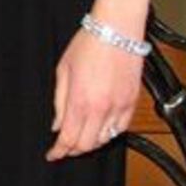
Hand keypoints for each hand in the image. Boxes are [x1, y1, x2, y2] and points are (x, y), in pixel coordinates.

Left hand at [47, 29, 143, 160]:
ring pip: (105, 139)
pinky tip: (100, 129)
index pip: (69, 138)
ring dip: (91, 142)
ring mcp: (119, 107)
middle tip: (64, 147)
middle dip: (73, 150)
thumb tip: (57, 124)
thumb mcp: (63, 69)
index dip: (59, 151)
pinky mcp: (132, 103)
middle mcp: (101, 108)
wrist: (116, 31)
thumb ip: (59, 101)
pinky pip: (121, 129)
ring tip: (80, 137)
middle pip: (87, 144)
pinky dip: (109, 133)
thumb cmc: (88, 44)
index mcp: (80, 100)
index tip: (53, 154)